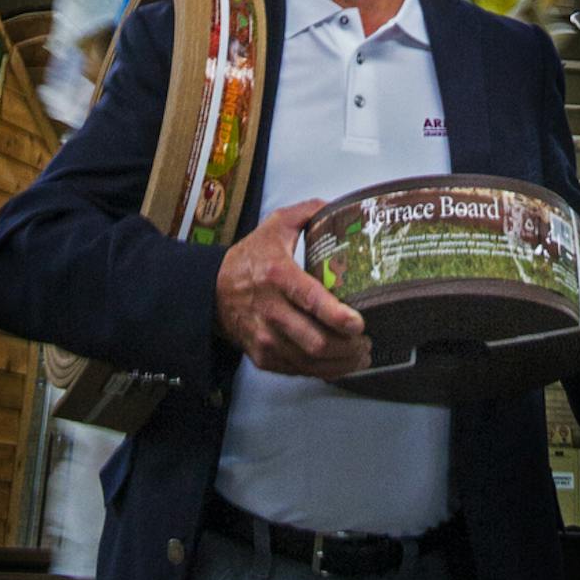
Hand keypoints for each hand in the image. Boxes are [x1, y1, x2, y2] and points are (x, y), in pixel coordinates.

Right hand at [215, 200, 371, 381]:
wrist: (213, 290)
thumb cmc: (251, 258)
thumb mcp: (277, 225)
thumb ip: (310, 212)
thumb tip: (342, 208)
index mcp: (278, 274)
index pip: (310, 300)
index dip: (337, 316)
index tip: (358, 322)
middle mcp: (271, 310)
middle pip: (315, 341)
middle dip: (348, 347)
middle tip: (366, 341)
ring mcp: (266, 337)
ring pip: (310, 361)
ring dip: (341, 363)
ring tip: (360, 354)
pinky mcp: (263, 356)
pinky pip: (299, 371)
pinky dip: (323, 371)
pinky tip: (339, 363)